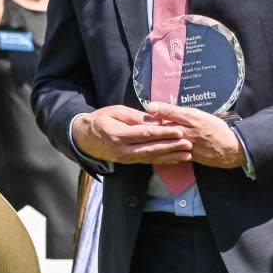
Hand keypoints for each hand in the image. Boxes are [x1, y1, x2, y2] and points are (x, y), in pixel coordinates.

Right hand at [72, 105, 191, 164]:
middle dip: (171, 147)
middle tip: (188, 144)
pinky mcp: (128, 161)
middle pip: (151, 149)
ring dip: (170, 156)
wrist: (84, 138)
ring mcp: (125, 158)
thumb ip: (136, 116)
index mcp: (119, 135)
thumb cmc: (100, 120)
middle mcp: (123, 150)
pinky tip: (175, 159)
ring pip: (151, 158)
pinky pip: (148, 161)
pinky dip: (162, 160)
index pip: (145, 134)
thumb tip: (156, 120)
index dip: (163, 133)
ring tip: (187, 154)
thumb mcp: (116, 112)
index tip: (178, 131)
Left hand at [144, 102, 246, 168]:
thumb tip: (159, 108)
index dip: (158, 110)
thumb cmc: (215, 128)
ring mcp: (186, 144)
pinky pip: (172, 153)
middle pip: (164, 128)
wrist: (229, 148)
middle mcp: (187, 131)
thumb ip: (179, 112)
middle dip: (151, 127)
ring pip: (166, 141)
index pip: (171, 112)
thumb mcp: (198, 115)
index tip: (148, 108)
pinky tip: (153, 149)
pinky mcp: (187, 155)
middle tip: (137, 125)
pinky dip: (162, 151)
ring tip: (141, 138)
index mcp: (191, 118)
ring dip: (154, 139)